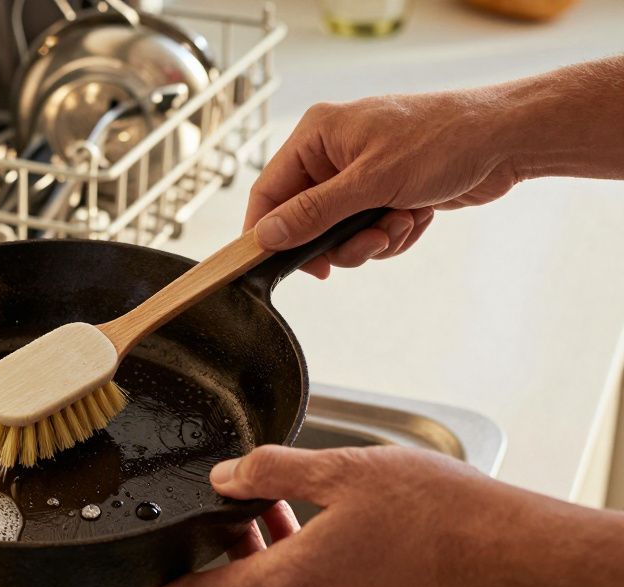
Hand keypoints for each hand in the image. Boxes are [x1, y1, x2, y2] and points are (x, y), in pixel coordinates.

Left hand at [139, 445, 536, 586]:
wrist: (510, 549)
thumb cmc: (438, 512)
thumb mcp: (341, 470)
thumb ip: (272, 470)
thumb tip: (228, 476)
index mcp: (292, 583)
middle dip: (229, 552)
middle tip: (230, 511)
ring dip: (269, 554)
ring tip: (276, 507)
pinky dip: (304, 565)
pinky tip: (321, 527)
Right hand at [247, 91, 522, 277]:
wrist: (506, 140)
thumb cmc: (443, 141)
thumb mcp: (371, 181)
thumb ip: (313, 212)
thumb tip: (266, 235)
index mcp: (317, 135)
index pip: (268, 191)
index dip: (266, 231)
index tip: (272, 265)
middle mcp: (332, 154)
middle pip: (304, 220)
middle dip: (340, 240)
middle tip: (369, 243)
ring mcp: (359, 175)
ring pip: (339, 233)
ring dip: (372, 240)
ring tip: (403, 221)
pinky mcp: (384, 193)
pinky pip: (368, 232)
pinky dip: (393, 235)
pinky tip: (419, 216)